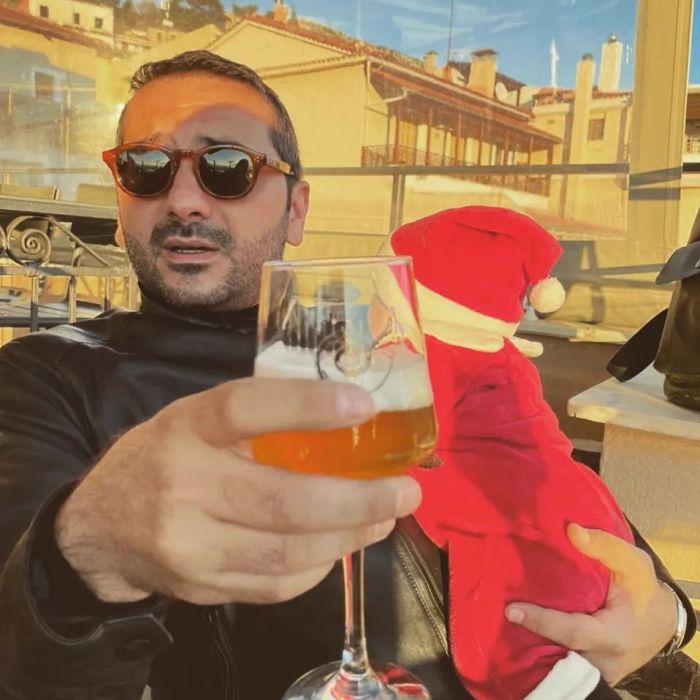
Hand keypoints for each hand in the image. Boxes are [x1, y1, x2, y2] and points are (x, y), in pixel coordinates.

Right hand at [55, 378, 420, 605]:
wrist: (98, 528)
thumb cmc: (162, 456)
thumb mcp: (195, 419)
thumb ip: (257, 418)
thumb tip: (346, 418)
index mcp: (186, 428)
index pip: (245, 408)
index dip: (307, 406)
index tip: (363, 405)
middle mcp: (183, 487)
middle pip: (280, 502)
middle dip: (357, 500)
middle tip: (405, 491)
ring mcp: (189, 547)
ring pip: (286, 554)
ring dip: (349, 537)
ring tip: (385, 517)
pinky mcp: (199, 588)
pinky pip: (275, 586)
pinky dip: (319, 567)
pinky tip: (342, 545)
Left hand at [505, 523, 677, 684]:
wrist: (660, 623)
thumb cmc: (643, 590)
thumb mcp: (635, 564)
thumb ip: (606, 546)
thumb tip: (572, 529)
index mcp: (613, 635)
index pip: (572, 632)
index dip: (542, 622)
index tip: (512, 609)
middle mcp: (599, 660)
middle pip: (556, 652)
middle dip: (527, 636)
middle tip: (498, 613)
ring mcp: (590, 670)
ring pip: (553, 662)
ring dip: (528, 643)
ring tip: (501, 618)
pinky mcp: (582, 670)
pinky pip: (556, 663)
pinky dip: (537, 646)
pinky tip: (516, 626)